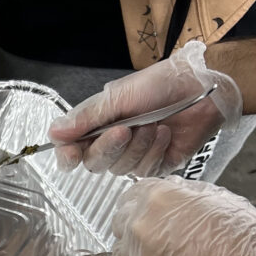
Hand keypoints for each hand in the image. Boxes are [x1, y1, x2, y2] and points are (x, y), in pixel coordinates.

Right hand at [48, 41, 242, 176]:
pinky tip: (165, 133)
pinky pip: (145, 170)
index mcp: (97, 124)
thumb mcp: (117, 97)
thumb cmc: (161, 85)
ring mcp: (134, 155)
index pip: (71, 150)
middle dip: (110, 147)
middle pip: (94, 163)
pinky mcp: (156, 164)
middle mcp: (112, 143)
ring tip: (154, 124)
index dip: (67, 155)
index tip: (71, 154)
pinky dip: (155, 150)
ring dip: (138, 146)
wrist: (202, 88)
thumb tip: (53, 133)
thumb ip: (86, 118)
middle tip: (125, 129)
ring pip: (121, 168)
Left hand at [112, 176, 255, 255]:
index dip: (141, 205)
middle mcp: (141, 228)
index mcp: (158, 200)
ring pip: (123, 255)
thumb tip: (167, 192)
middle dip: (137, 229)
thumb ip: (180, 194)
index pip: (130, 196)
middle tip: (160, 239)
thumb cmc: (246, 242)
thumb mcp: (215, 198)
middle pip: (121, 225)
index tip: (146, 212)